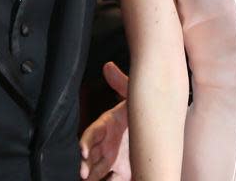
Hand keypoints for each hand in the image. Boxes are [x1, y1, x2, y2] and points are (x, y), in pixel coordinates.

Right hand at [80, 62, 130, 180]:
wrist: (153, 129)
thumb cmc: (138, 112)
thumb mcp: (132, 97)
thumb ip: (121, 83)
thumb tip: (107, 66)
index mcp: (106, 126)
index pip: (91, 134)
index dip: (86, 143)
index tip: (83, 152)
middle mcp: (105, 144)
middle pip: (90, 156)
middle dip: (85, 165)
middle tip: (83, 173)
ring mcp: (111, 160)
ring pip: (96, 170)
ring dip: (91, 175)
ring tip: (88, 180)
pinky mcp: (121, 172)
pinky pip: (110, 180)